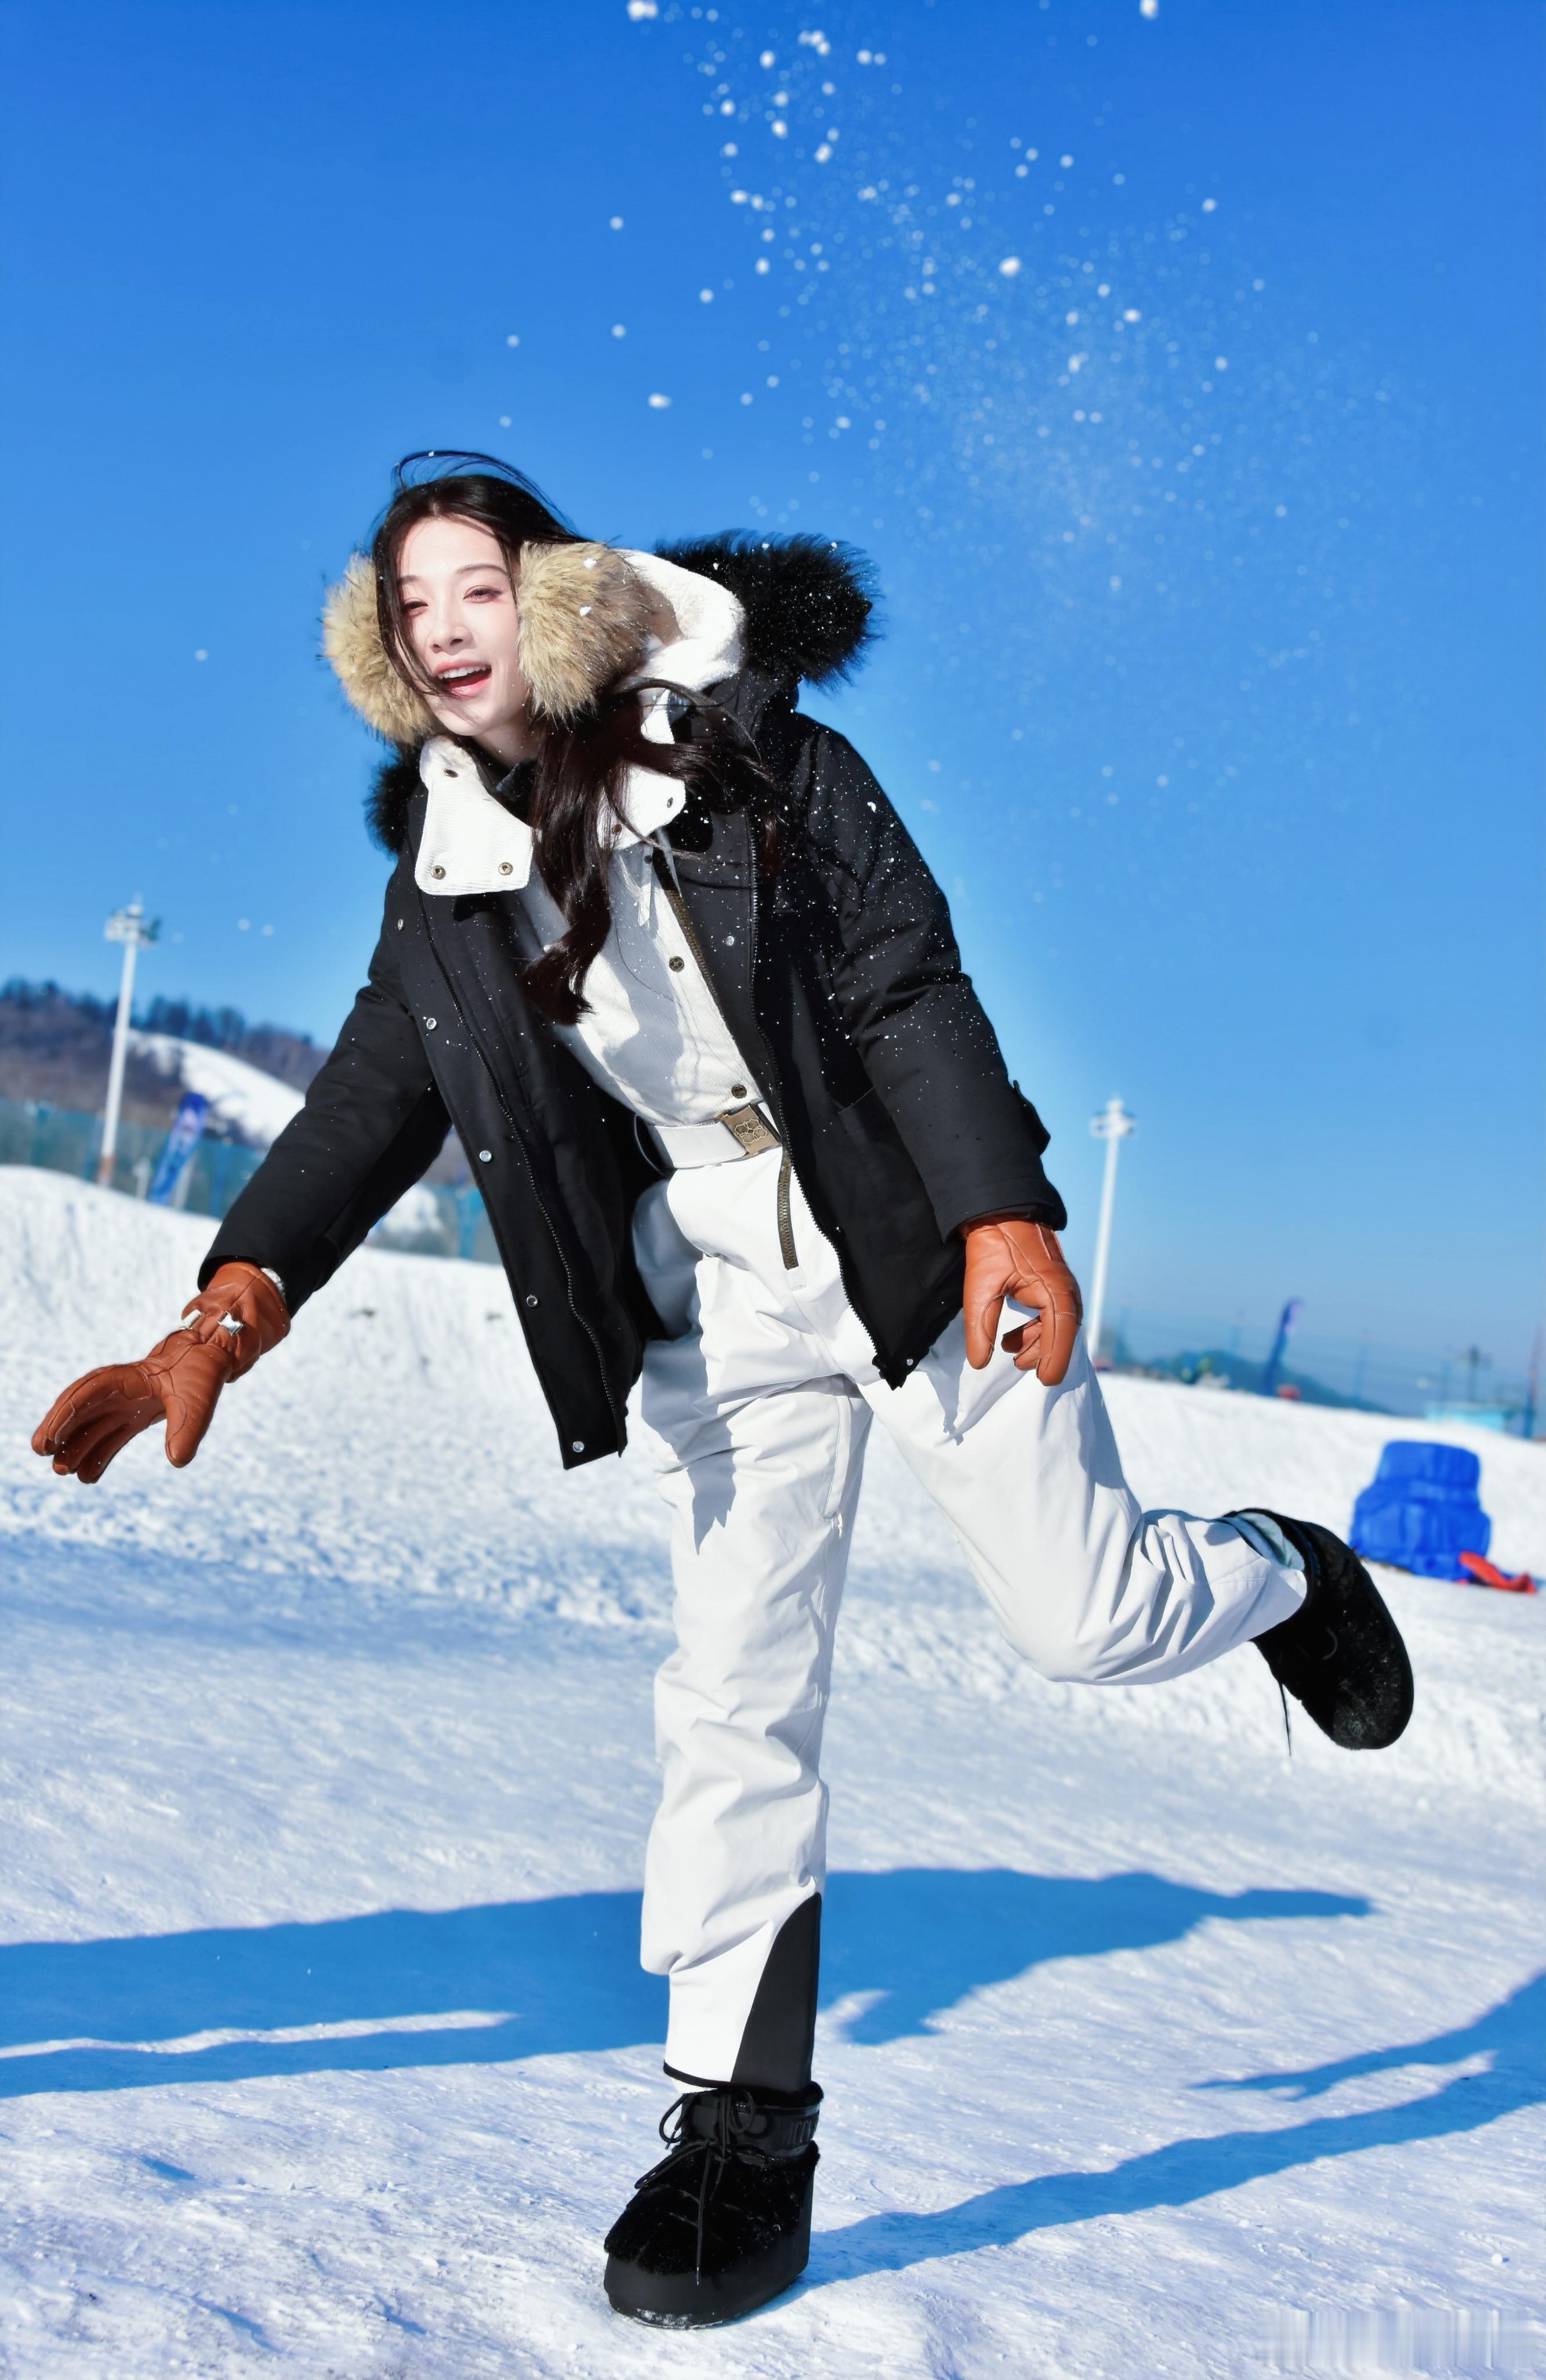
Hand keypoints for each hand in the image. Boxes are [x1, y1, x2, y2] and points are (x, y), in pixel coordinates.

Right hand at [31, 1263, 287, 1483]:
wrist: (212, 1359)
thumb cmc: (202, 1373)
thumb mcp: (198, 1399)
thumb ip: (187, 1428)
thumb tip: (177, 1460)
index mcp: (126, 1378)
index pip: (87, 1394)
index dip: (66, 1415)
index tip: (50, 1437)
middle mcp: (119, 1391)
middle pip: (80, 1409)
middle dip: (59, 1429)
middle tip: (42, 1452)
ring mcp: (125, 1404)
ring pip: (92, 1426)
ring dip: (76, 1446)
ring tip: (61, 1471)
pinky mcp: (135, 1416)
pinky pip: (110, 1436)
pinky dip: (98, 1454)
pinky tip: (87, 1476)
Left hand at [961, 1217, 1081, 1383]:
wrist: (1001, 1212)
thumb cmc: (993, 1247)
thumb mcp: (981, 1289)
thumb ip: (980, 1329)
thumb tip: (980, 1363)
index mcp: (1055, 1293)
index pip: (1061, 1337)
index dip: (1053, 1361)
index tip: (1044, 1381)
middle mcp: (1067, 1293)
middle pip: (1062, 1336)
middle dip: (1042, 1354)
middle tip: (1016, 1364)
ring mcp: (1063, 1289)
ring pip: (1058, 1328)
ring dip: (1037, 1342)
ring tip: (1010, 1349)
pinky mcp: (1054, 1286)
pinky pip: (1053, 1316)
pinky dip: (1036, 1330)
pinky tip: (1013, 1337)